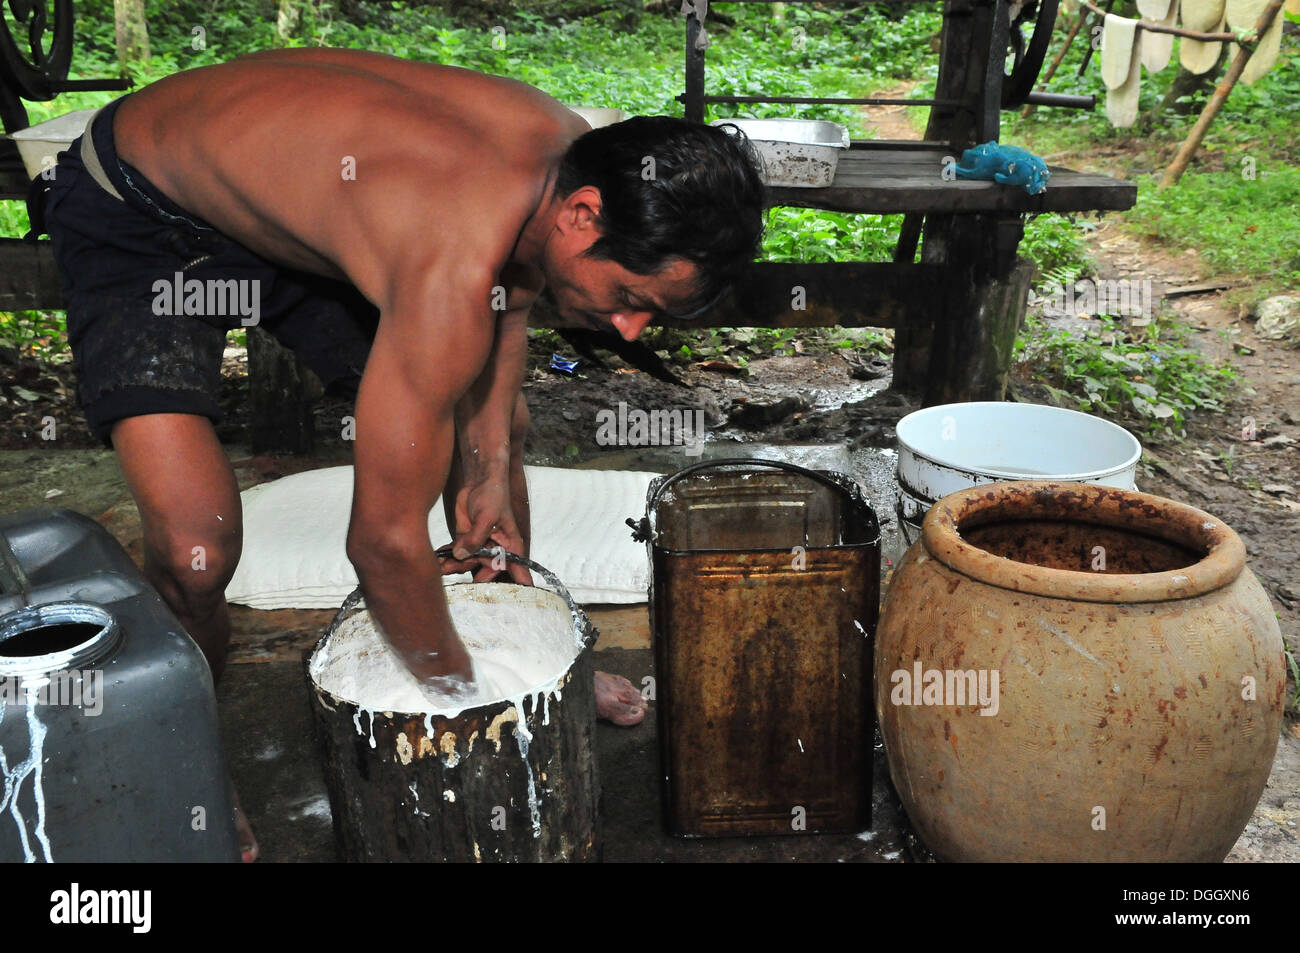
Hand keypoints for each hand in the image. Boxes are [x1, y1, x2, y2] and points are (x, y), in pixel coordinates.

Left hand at [441, 465, 532, 584]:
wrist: (479, 481)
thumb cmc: (493, 495)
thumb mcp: (487, 517)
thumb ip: (475, 538)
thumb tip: (461, 556)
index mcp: (510, 546)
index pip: (518, 571)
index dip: (518, 588)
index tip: (514, 603)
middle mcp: (496, 550)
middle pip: (486, 571)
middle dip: (470, 574)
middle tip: (452, 571)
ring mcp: (480, 546)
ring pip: (468, 564)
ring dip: (454, 565)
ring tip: (442, 565)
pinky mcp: (466, 540)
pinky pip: (456, 554)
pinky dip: (447, 556)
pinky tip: (438, 557)